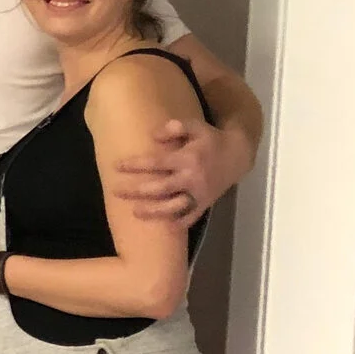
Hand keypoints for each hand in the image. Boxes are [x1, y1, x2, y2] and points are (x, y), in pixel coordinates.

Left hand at [113, 117, 248, 223]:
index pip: (156, 163)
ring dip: (154, 211)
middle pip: (160, 188)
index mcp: (188, 158)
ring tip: (135, 212)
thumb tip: (153, 136)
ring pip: (175, 206)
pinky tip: (164, 227)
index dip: (136, 165)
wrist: (238, 155)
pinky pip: (192, 217)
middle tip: (115, 191)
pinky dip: (180, 223)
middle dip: (137, 190)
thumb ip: (175, 127)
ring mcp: (199, 193)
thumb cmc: (210, 139)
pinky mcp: (206, 203)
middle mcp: (192, 178)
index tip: (117, 166)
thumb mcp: (195, 126)